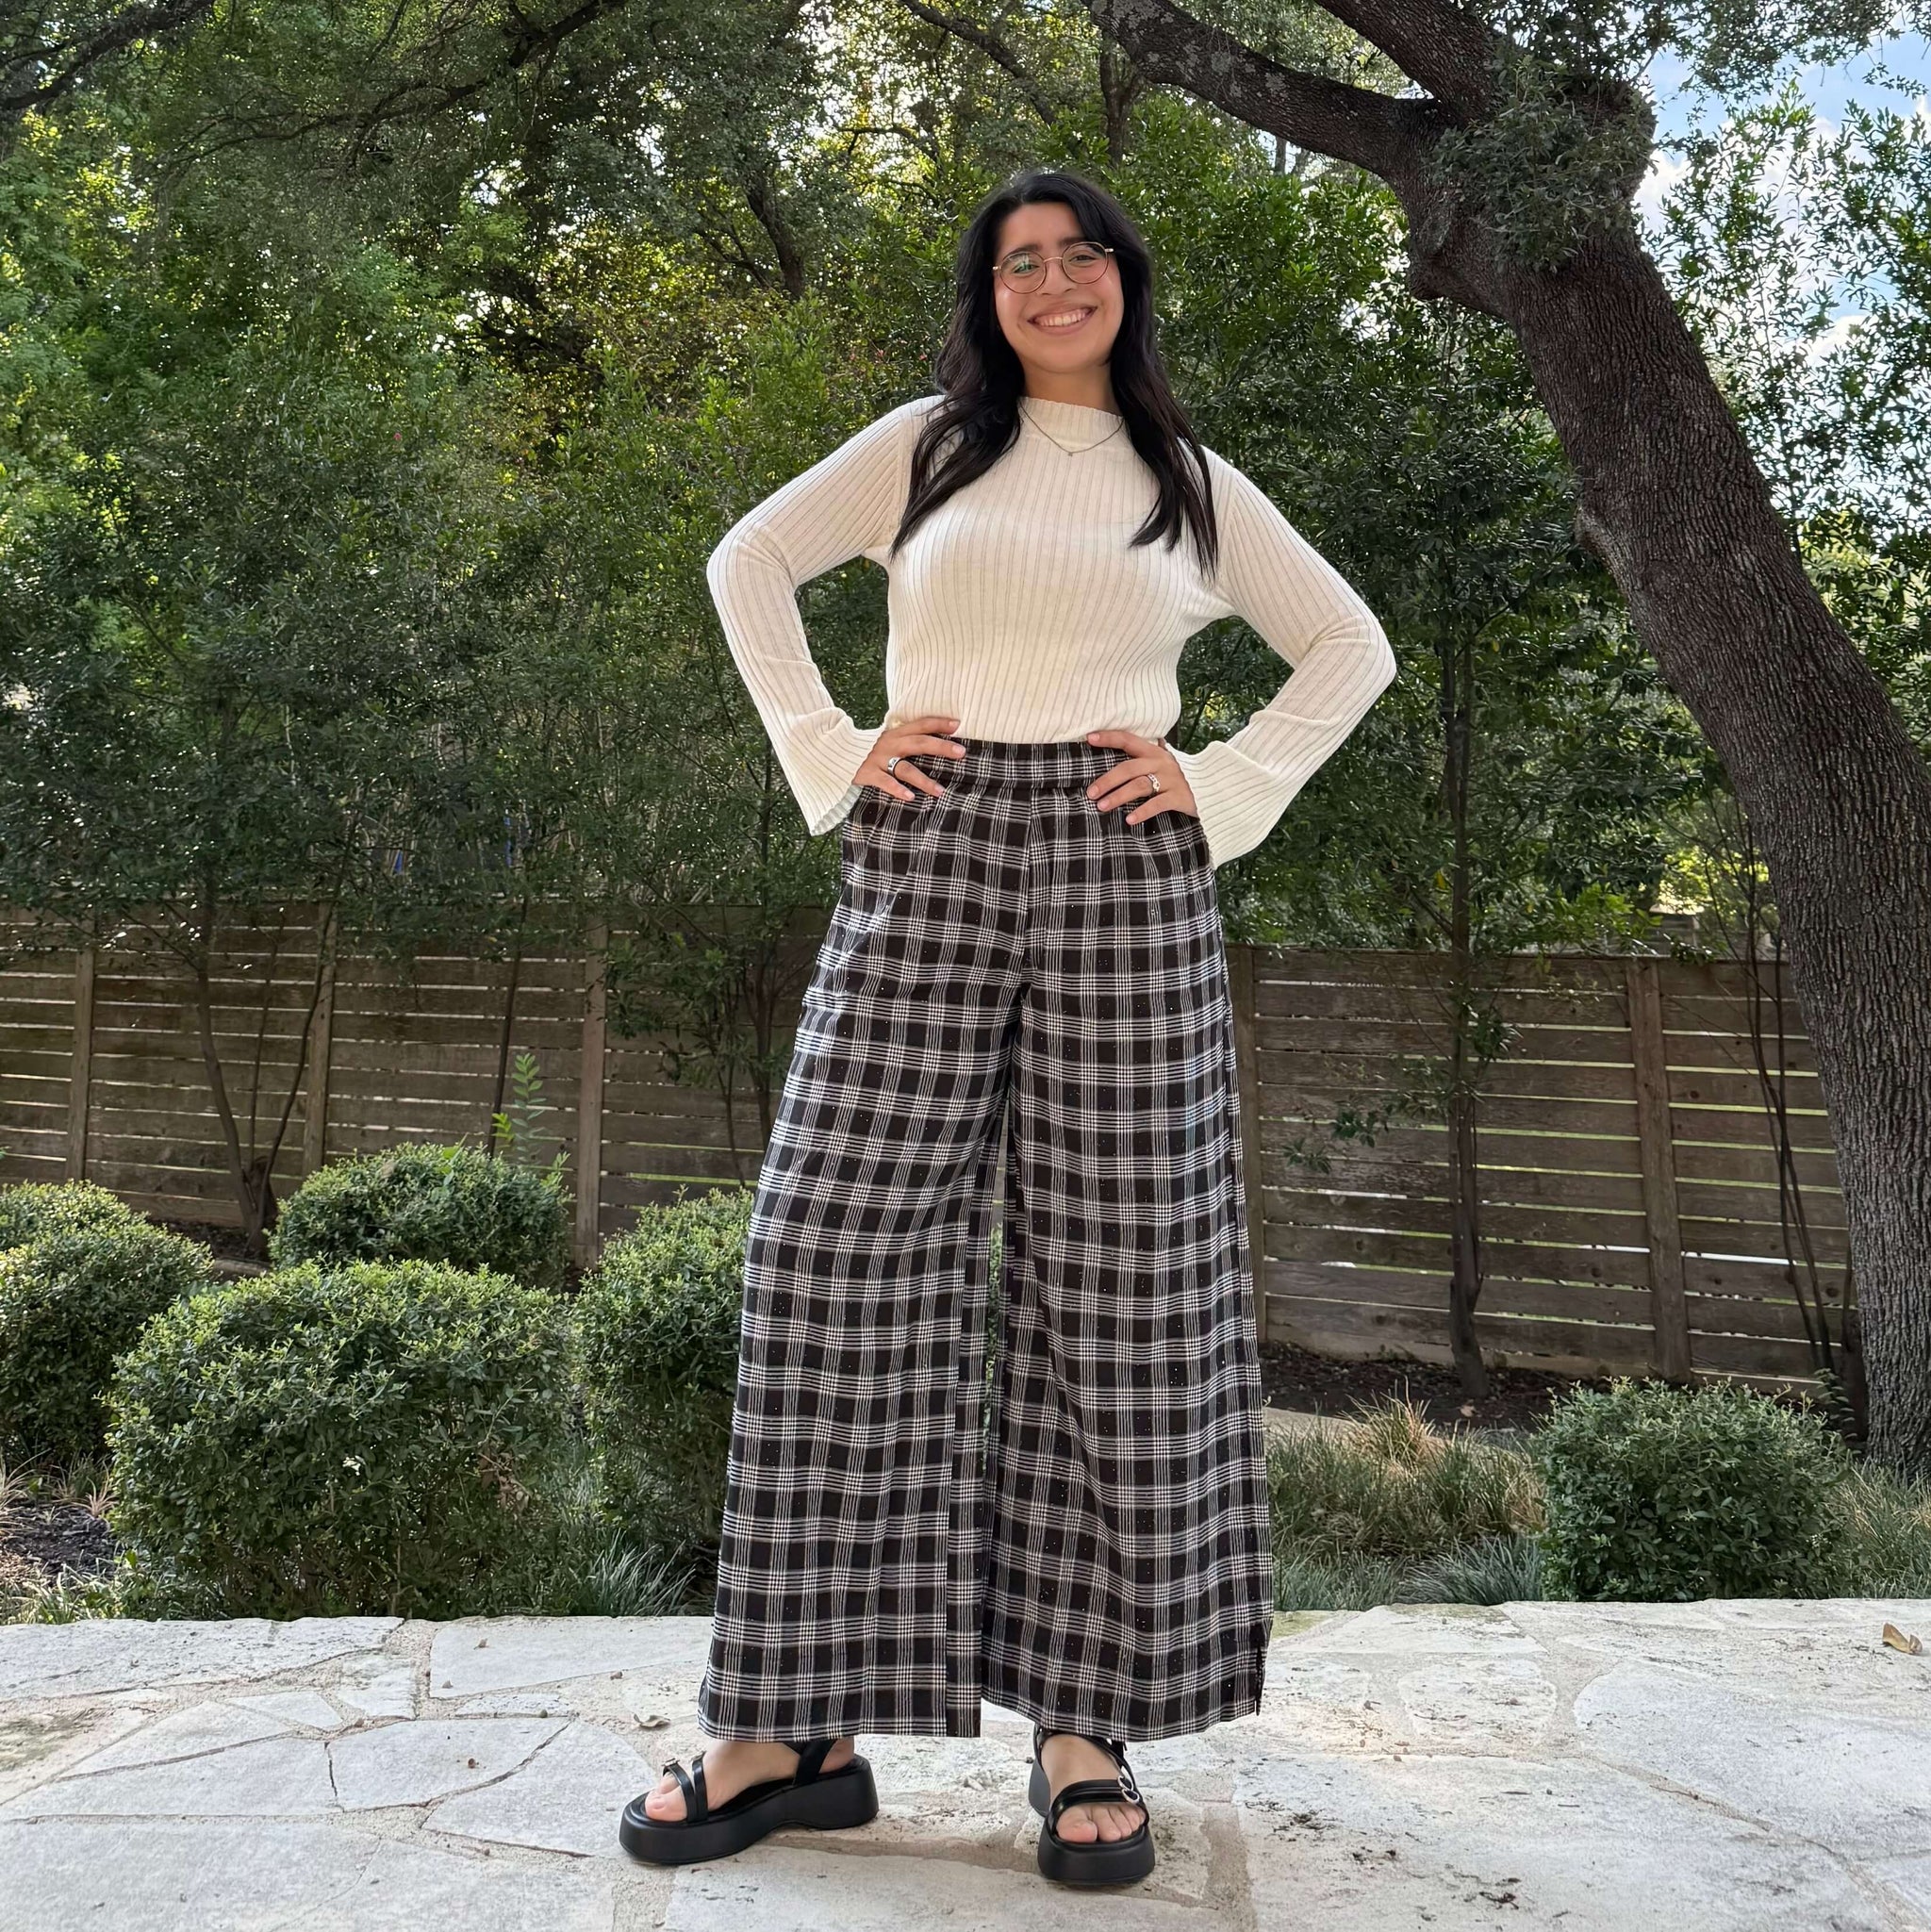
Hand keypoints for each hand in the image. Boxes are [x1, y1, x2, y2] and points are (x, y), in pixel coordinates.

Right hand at [855, 714, 965, 799]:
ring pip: (905, 768)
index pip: (921, 724)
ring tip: (941, 791)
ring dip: (924, 780)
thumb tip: (934, 742)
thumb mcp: (887, 739)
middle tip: (961, 752)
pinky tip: (910, 797)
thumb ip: (906, 739)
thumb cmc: (868, 749)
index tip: (957, 725)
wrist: (836, 753)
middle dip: (941, 747)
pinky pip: (885, 782)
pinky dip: (897, 789)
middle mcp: (890, 744)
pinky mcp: (868, 774)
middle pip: (919, 743)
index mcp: (896, 733)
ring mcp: (879, 759)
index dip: (939, 723)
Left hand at [1083, 728, 1197, 824]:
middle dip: (1107, 780)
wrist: (1213, 787)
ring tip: (1102, 807)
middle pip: (1128, 768)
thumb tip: (1120, 746)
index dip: (1109, 738)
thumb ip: (1144, 756)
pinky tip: (1129, 820)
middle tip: (1091, 793)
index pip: (1128, 740)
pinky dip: (1142, 812)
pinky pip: (1157, 805)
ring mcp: (1171, 780)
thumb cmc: (1180, 776)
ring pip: (1139, 786)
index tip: (1089, 738)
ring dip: (1118, 796)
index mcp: (1154, 752)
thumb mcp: (1163, 762)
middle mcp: (1161, 763)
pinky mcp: (1179, 797)